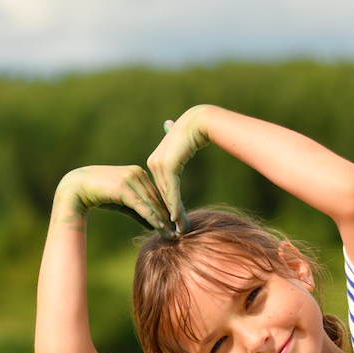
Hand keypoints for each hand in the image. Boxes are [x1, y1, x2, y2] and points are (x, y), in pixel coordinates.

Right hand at [55, 165, 174, 237]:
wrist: (76, 187)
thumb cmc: (98, 194)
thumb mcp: (121, 203)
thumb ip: (137, 211)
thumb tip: (152, 224)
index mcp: (138, 173)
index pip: (157, 194)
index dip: (167, 210)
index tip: (176, 224)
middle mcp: (137, 173)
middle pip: (157, 198)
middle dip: (169, 217)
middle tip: (180, 232)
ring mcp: (131, 179)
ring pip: (151, 202)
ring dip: (163, 219)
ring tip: (172, 233)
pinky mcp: (123, 187)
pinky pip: (141, 205)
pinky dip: (151, 216)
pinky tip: (159, 227)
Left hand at [146, 105, 215, 233]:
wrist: (200, 121)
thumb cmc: (194, 130)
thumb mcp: (181, 143)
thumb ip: (174, 142)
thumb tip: (168, 125)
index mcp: (155, 161)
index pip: (162, 189)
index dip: (167, 206)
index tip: (172, 221)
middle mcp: (153, 163)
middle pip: (163, 195)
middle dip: (169, 215)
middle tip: (176, 231)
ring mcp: (158, 165)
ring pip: (167, 195)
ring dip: (174, 214)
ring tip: (179, 229)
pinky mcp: (167, 166)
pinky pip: (171, 190)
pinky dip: (174, 205)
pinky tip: (175, 218)